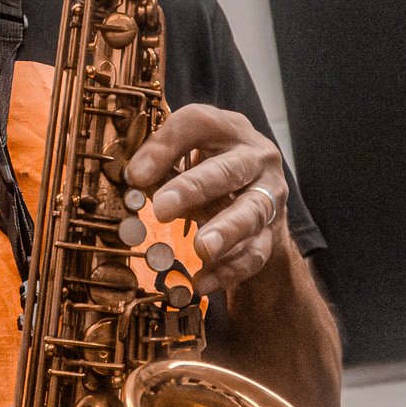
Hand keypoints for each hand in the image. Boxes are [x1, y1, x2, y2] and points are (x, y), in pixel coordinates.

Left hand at [127, 104, 288, 297]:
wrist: (260, 200)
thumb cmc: (212, 171)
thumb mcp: (188, 157)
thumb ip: (163, 162)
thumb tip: (133, 177)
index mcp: (229, 129)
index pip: (198, 124)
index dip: (165, 146)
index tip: (135, 175)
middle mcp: (256, 158)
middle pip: (227, 170)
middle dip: (194, 188)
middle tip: (161, 208)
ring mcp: (269, 196)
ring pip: (250, 213)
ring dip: (225, 230)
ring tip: (202, 248)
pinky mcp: (271, 233)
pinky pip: (253, 254)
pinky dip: (228, 270)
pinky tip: (202, 282)